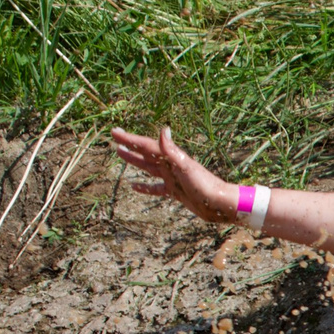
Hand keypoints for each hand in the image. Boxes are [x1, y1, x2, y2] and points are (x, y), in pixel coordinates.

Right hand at [110, 126, 241, 223]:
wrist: (219, 204)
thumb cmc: (205, 185)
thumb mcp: (186, 167)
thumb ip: (173, 151)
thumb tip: (163, 129)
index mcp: (171, 158)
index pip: (145, 145)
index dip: (129, 139)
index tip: (114, 132)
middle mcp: (169, 165)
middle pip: (145, 153)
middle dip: (130, 145)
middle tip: (114, 138)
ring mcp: (171, 177)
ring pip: (147, 167)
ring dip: (134, 160)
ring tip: (120, 153)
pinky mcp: (174, 191)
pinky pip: (155, 188)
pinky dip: (144, 187)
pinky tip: (134, 186)